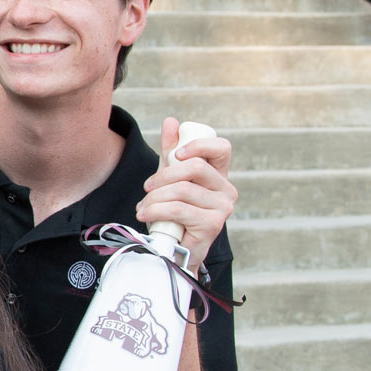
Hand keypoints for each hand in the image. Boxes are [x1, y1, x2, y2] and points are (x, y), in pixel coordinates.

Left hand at [135, 117, 236, 256]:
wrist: (173, 249)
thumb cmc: (173, 212)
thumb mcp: (170, 178)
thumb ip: (171, 150)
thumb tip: (171, 121)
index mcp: (219, 174)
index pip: (221, 147)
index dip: (198, 145)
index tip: (174, 155)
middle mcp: (227, 189)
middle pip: (194, 167)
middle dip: (162, 176)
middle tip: (147, 188)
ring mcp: (223, 208)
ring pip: (182, 190)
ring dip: (154, 197)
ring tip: (143, 207)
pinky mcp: (212, 225)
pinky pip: (179, 209)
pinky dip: (155, 210)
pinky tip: (145, 215)